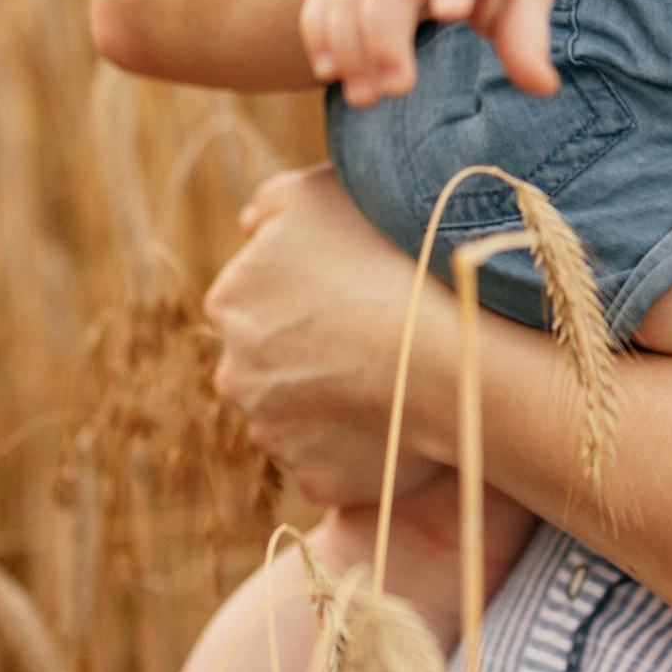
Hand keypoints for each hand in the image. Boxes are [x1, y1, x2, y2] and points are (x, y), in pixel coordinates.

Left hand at [208, 167, 458, 501]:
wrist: (441, 350)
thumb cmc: (387, 256)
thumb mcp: (319, 192)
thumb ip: (271, 203)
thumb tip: (249, 226)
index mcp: (231, 301)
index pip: (257, 298)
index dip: (309, 293)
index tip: (354, 289)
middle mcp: (236, 372)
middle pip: (271, 361)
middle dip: (311, 351)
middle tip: (375, 333)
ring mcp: (273, 433)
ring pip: (298, 414)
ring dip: (332, 399)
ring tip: (393, 375)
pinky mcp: (313, 479)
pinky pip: (334, 461)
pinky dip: (359, 444)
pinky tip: (398, 417)